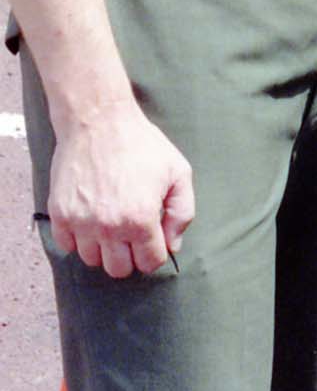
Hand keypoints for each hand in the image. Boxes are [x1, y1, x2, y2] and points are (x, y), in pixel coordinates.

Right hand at [48, 100, 194, 277]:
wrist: (99, 120)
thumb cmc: (142, 144)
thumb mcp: (178, 172)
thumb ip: (182, 212)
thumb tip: (172, 246)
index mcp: (140, 219)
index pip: (150, 262)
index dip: (155, 250)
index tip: (153, 234)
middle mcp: (108, 227)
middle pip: (119, 270)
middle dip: (130, 254)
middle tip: (132, 230)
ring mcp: (80, 223)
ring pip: (92, 261)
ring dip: (103, 247)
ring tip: (111, 219)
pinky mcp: (59, 214)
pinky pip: (67, 246)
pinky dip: (78, 238)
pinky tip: (90, 216)